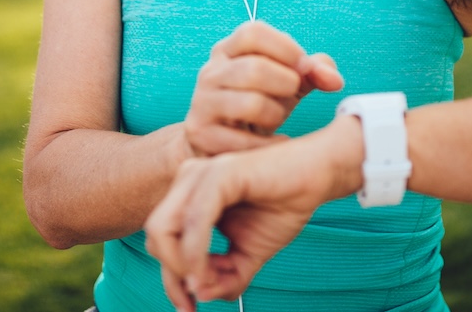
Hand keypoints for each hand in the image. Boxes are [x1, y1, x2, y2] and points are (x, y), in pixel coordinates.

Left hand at [146, 136, 335, 308]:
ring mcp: (200, 175)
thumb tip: (200, 296)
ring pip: (163, 228)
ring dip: (180, 266)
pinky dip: (195, 252)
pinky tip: (207, 271)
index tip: (189, 309)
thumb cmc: (283, 205)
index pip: (161, 241)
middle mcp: (188, 182)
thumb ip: (224, 277)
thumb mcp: (248, 254)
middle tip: (194, 303)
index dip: (171, 280)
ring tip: (205, 284)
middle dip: (171, 277)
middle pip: (155, 236)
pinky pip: (194, 220)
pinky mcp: (219, 174)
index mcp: (190, 196)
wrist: (316, 176)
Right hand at [183, 20, 343, 156]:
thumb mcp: (287, 82)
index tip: (304, 67)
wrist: (221, 144)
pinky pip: (244, 141)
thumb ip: (314, 71)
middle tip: (292, 94)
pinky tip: (277, 143)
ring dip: (276, 114)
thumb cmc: (261, 104)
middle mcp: (210, 71)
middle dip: (286, 84)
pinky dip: (270, 145)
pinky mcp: (200, 133)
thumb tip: (334, 79)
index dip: (286, 48)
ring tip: (278, 119)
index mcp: (228, 50)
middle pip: (255, 68)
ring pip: (251, 104)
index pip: (253, 32)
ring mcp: (202, 102)